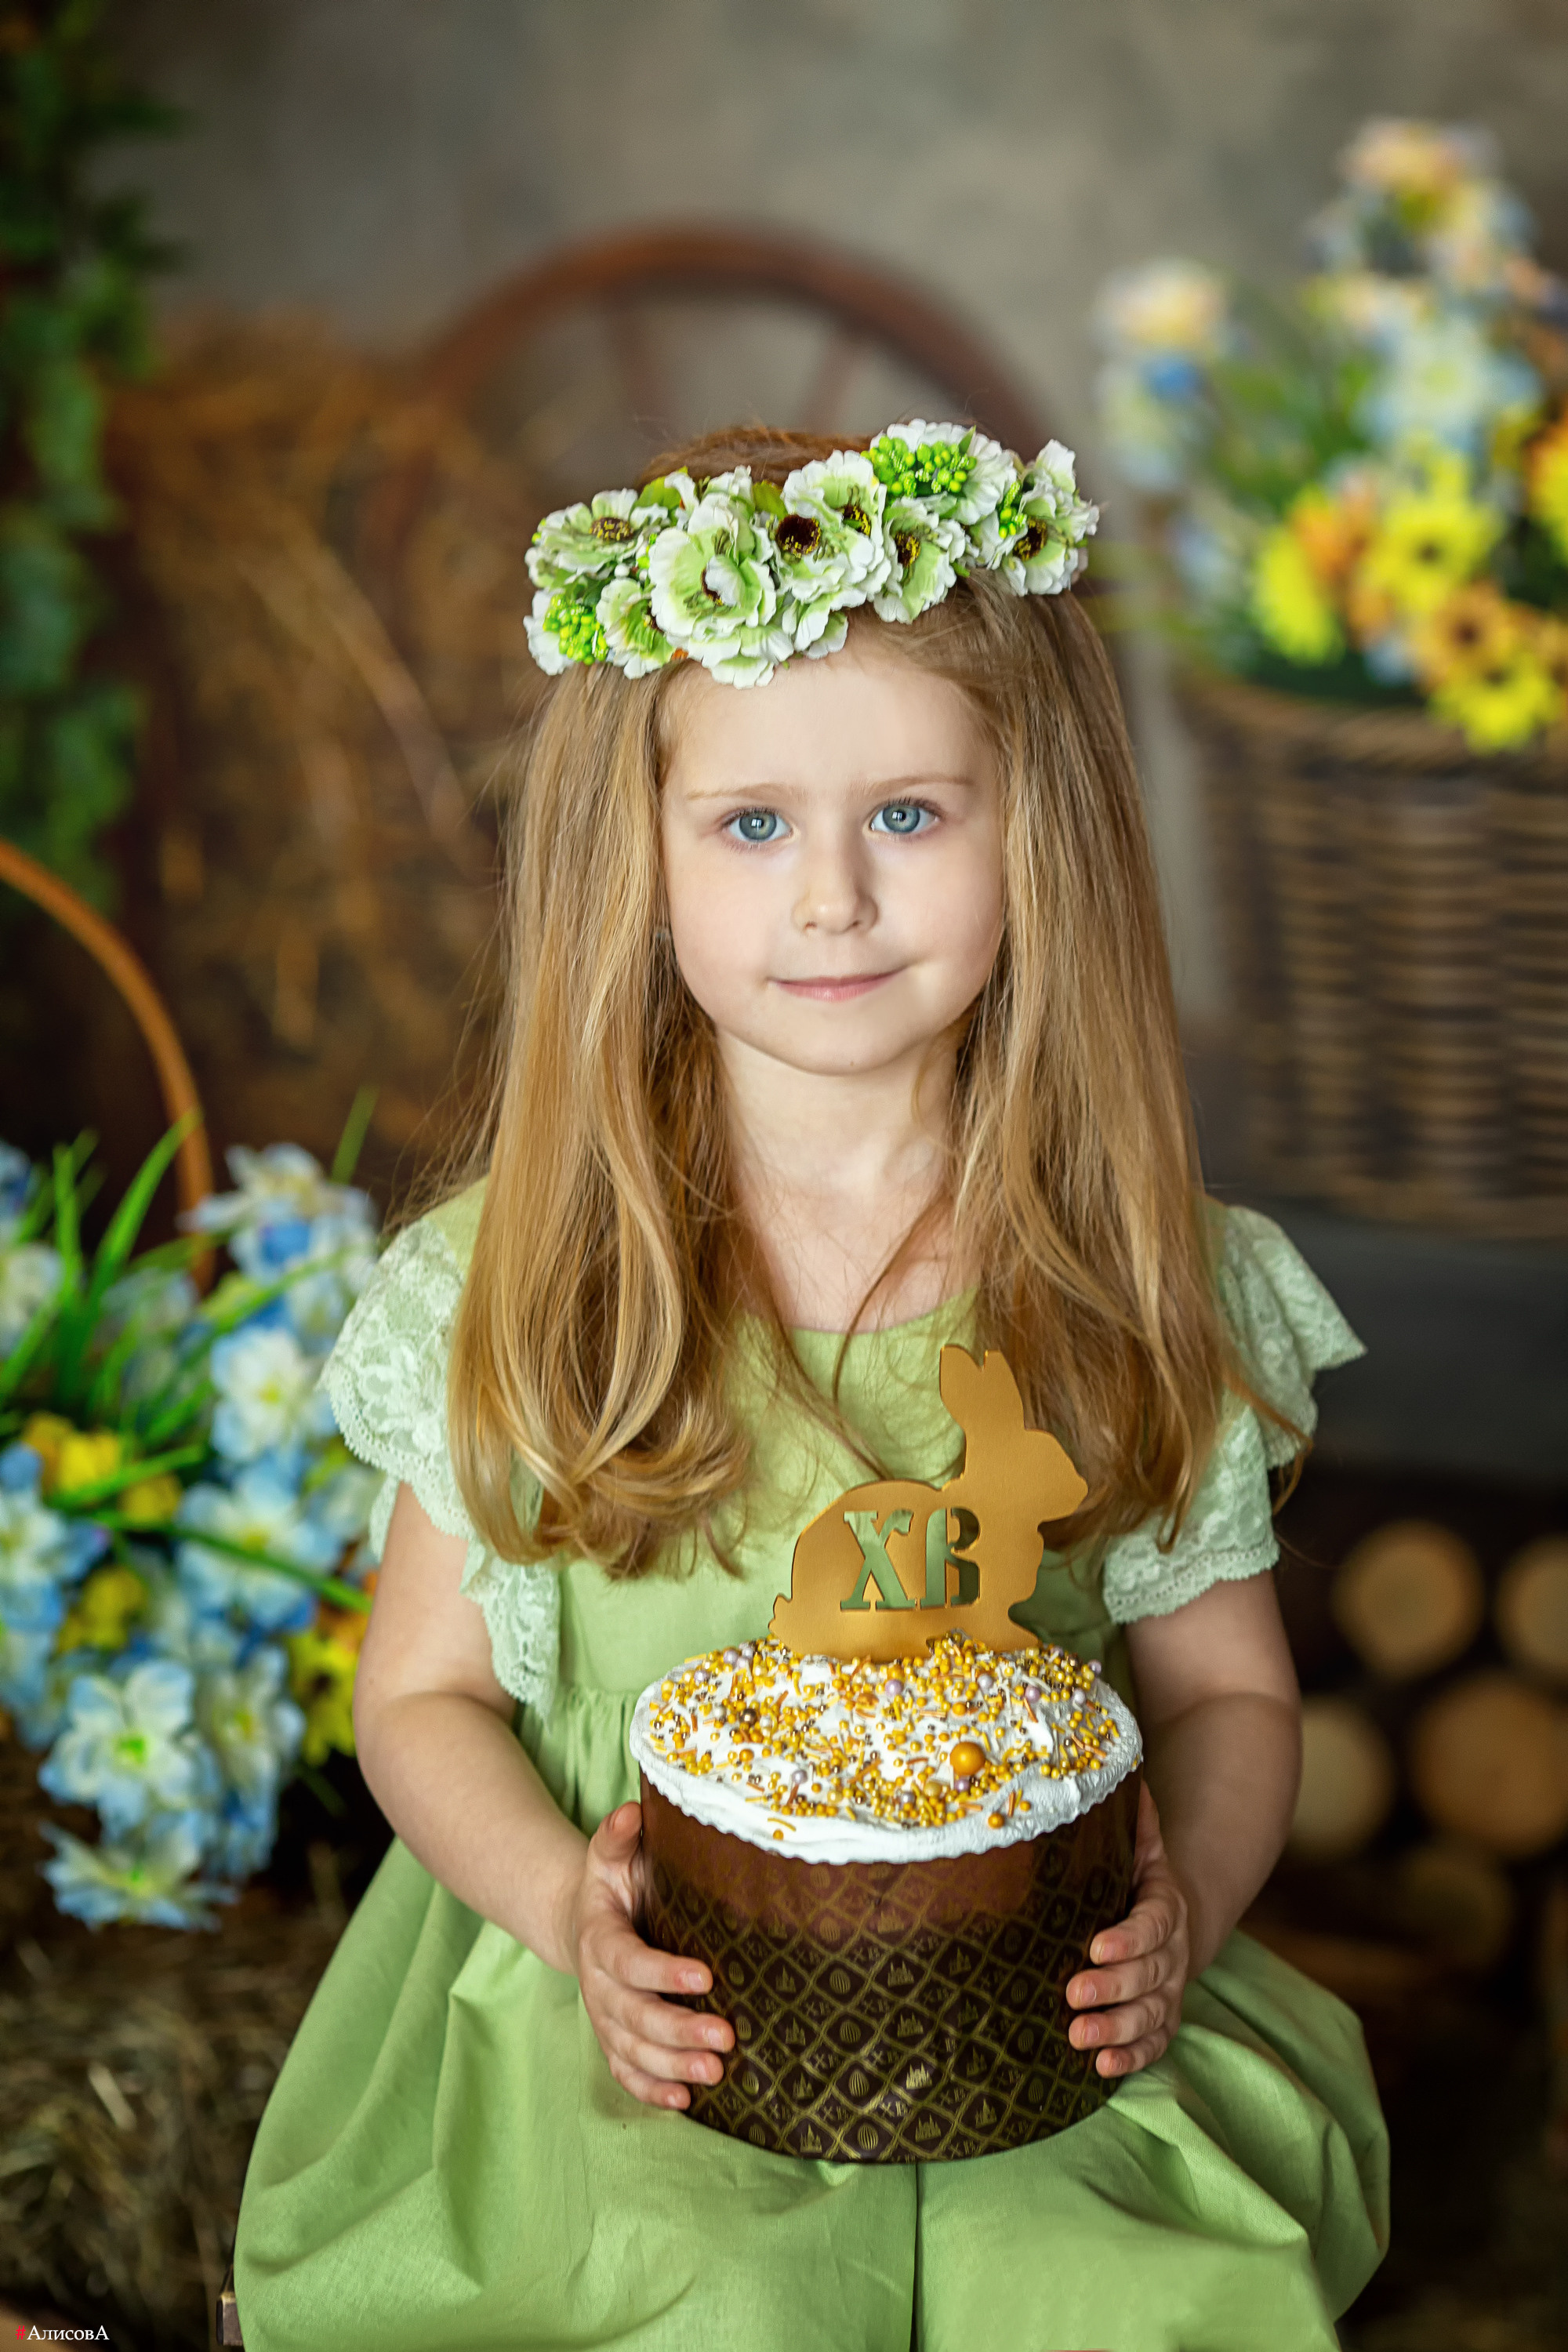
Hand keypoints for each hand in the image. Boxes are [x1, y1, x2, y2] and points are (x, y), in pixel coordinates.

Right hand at [565, 1800, 735, 2110]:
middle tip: (725, 2038)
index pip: (627, 1961)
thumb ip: (618, 1836)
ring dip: (671, 2065)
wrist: (580, 1920)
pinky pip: (625, 2071)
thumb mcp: (610, 1854)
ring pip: (631, 2050)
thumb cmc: (612, 1883)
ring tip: (715, 2073)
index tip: (705, 1976)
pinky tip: (683, 2101)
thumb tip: (630, 1813)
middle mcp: (597, 1984)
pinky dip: (650, 2088)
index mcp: (600, 1937)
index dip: (662, 1972)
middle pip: (632, 2015)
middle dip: (677, 2030)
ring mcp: (604, 2016)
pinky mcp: (613, 2038)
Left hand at [1064, 1780, 1190, 2078]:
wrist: (1172, 1913)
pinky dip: (1131, 2056)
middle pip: (1152, 1973)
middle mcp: (1174, 1952)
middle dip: (1114, 1987)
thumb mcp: (1137, 1841)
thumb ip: (1131, 1816)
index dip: (1128, 1939)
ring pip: (1153, 2014)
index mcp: (1166, 1904)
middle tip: (1073, 1993)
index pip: (1153, 1924)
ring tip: (1078, 2038)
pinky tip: (1100, 2068)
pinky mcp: (1160, 2018)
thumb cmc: (1136, 1873)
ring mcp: (1169, 1988)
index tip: (1096, 1946)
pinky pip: (1155, 2043)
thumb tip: (1118, 1770)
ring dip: (1117, 2029)